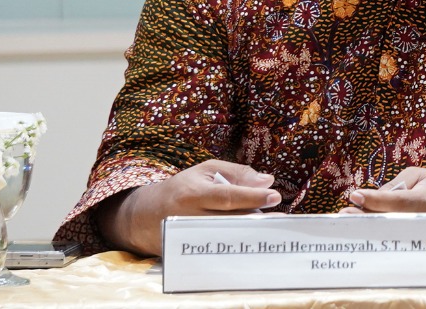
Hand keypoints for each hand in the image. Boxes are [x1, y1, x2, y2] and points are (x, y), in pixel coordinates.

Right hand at [97, 159, 279, 256]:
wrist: (145, 215)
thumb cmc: (183, 187)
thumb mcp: (206, 171)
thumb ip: (237, 173)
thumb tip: (267, 180)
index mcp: (192, 193)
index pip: (227, 196)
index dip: (252, 196)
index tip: (274, 195)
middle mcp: (188, 217)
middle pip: (229, 220)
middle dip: (257, 218)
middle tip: (279, 215)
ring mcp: (187, 239)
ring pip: (226, 237)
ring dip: (249, 232)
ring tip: (269, 227)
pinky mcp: (187, 253)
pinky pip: (216, 250)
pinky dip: (235, 245)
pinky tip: (251, 241)